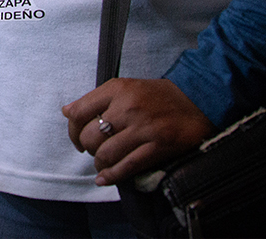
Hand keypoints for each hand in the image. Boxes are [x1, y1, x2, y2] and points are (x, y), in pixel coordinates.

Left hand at [62, 77, 214, 186]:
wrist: (198, 98)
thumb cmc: (158, 95)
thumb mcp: (126, 87)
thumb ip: (96, 99)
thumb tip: (66, 111)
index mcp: (117, 89)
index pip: (79, 112)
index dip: (72, 130)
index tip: (77, 138)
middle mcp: (127, 107)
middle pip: (91, 137)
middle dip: (88, 149)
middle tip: (94, 151)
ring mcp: (143, 128)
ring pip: (106, 154)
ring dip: (100, 163)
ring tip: (103, 163)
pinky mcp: (157, 147)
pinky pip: (126, 167)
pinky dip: (111, 176)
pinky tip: (105, 178)